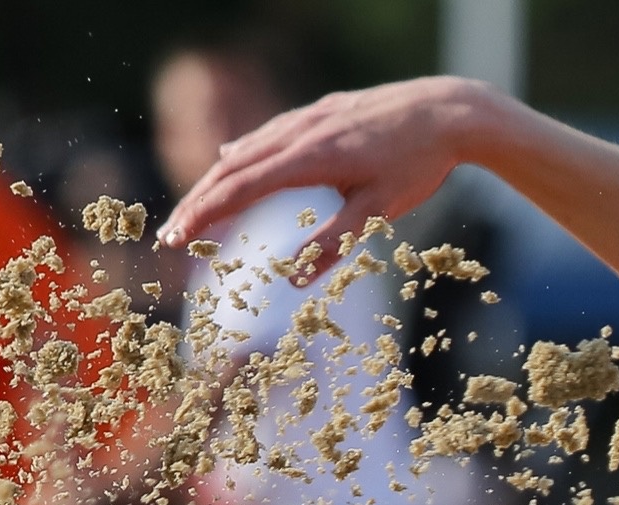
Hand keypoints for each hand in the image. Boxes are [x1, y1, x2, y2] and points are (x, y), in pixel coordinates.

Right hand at [159, 76, 506, 264]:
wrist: (446, 111)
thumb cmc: (417, 164)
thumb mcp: (379, 211)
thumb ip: (333, 244)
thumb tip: (293, 280)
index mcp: (307, 157)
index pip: (238, 188)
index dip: (203, 214)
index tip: (177, 239)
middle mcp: (296, 132)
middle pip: (230, 168)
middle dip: (197, 203)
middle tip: (171, 235)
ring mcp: (305, 119)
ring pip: (246, 149)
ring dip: (215, 179)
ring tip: (195, 209)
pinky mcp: (318, 113)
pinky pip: (266, 135)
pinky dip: (242, 155)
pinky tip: (231, 160)